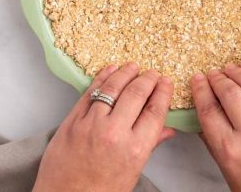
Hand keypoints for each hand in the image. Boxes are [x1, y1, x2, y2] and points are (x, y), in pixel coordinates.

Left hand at [33, 63, 175, 191]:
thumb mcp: (131, 173)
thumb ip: (149, 146)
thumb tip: (168, 130)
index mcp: (134, 149)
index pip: (155, 111)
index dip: (163, 92)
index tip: (166, 82)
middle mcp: (114, 133)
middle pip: (136, 94)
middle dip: (147, 79)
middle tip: (152, 73)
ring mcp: (91, 124)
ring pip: (112, 88)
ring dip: (125, 73)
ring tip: (133, 66)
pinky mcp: (72, 121)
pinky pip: (90, 92)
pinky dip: (101, 78)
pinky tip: (109, 70)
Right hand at [191, 59, 240, 191]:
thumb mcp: (226, 169)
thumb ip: (213, 141)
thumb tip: (202, 116)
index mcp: (230, 150)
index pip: (209, 109)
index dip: (201, 89)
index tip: (197, 80)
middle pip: (229, 94)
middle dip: (217, 79)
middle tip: (212, 73)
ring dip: (238, 73)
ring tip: (229, 68)